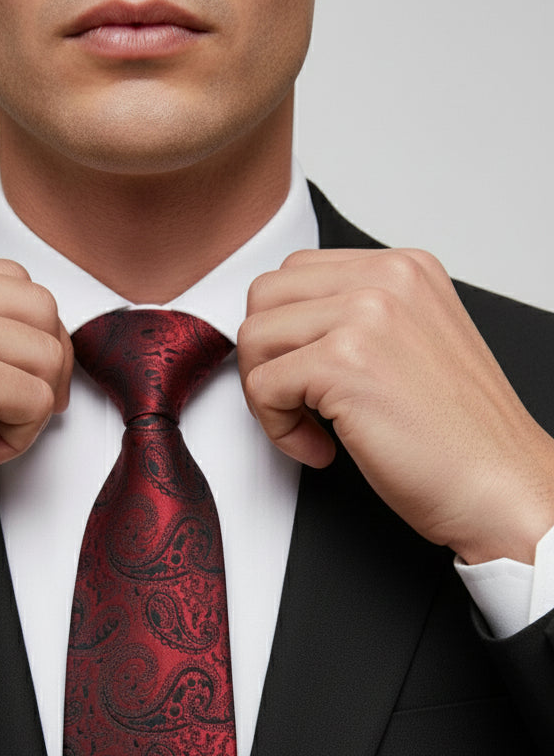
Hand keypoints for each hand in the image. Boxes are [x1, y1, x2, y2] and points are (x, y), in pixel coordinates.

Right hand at [0, 252, 72, 576]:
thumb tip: (19, 339)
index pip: (8, 281)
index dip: (23, 340)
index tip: (8, 382)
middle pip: (39, 308)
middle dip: (42, 368)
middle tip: (12, 413)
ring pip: (47, 353)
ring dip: (30, 407)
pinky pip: (37, 400)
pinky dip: (18, 439)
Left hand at [237, 248, 553, 563]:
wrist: (500, 486)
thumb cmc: (460, 438)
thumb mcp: (416, 346)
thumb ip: (362, 322)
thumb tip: (293, 330)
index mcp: (406, 269)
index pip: (298, 272)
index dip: (287, 335)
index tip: (308, 380)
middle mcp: (387, 280)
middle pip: (266, 295)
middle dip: (266, 357)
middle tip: (294, 404)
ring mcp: (365, 316)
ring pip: (254, 337)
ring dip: (267, 394)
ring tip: (309, 428)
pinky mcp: (343, 363)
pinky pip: (262, 386)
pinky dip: (278, 429)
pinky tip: (320, 449)